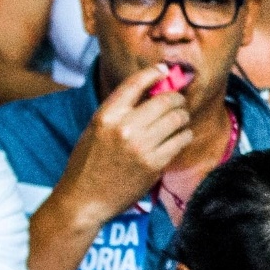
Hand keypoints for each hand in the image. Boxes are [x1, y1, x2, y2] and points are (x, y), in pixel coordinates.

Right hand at [61, 64, 190, 221]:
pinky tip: (177, 138)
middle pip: (165, 100)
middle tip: (176, 102)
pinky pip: (181, 139)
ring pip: (178, 118)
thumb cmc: (87, 163)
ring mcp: (142, 146)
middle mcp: (125, 127)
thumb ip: (119, 111)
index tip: (166, 70)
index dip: (155, 72)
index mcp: (106, 115)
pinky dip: (183, 135)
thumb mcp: (95, 130)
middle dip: (176, 98)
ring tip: (177, 121)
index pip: (136, 83)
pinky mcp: (155, 163)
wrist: (85, 199)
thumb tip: (149, 93)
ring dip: (182, 116)